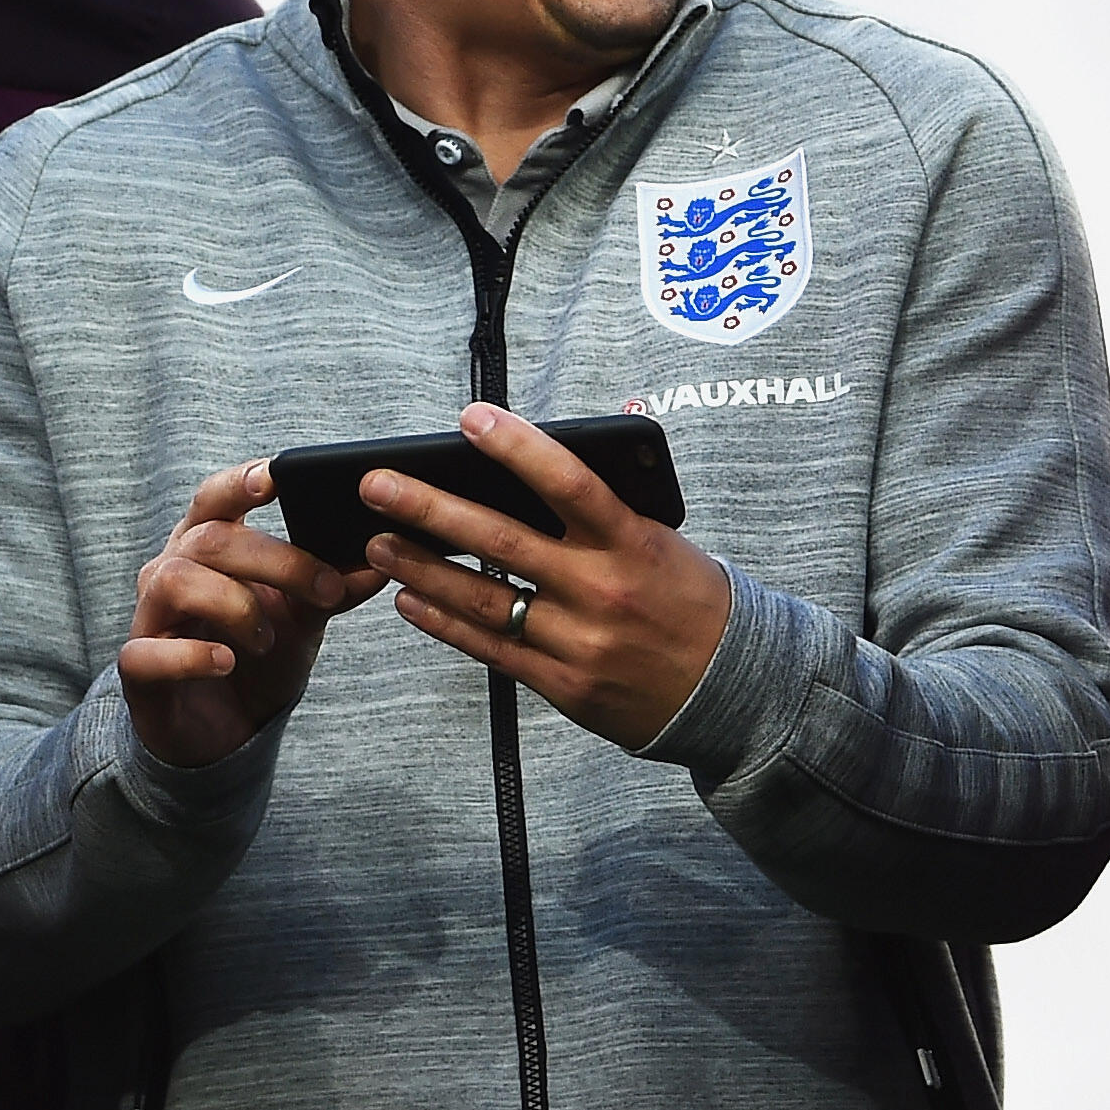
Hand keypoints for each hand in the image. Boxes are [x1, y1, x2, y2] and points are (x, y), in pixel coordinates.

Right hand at [121, 462, 380, 770]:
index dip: (240, 481)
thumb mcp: (303, 619)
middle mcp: (170, 569)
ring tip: (266, 639)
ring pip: (177, 581)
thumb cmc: (257, 658)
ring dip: (235, 604)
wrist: (226, 729)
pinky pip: (148, 651)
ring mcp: (149, 616)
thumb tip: (380, 565)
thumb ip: (332, 589)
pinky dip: (191, 655)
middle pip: (211, 539)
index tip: (277, 475)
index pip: (215, 497)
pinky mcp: (138, 667)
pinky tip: (225, 662)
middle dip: (276, 560)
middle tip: (325, 588)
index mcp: (205, 544)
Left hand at [364, 405, 732, 750]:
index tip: (470, 419)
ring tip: (375, 543)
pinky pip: (490, 648)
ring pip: (482, 599)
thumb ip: (614, 502)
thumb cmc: (692, 599)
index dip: (517, 448)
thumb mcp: (664, 539)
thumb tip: (576, 447)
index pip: (568, 482)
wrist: (733, 689)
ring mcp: (579, 640)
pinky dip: (444, 623)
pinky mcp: (564, 684)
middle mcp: (602, 589)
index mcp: (633, 542)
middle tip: (377, 486)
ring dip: (420, 568)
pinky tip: (409, 600)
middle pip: (501, 541)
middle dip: (429, 509)